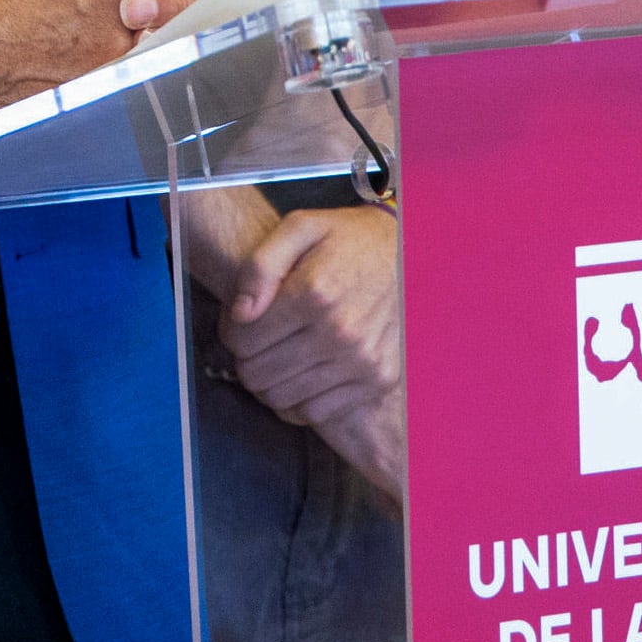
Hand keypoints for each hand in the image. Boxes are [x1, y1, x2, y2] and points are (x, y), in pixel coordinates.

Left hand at [220, 206, 403, 496]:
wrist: (410, 253)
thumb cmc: (348, 240)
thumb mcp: (300, 228)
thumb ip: (260, 265)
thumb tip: (241, 313)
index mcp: (315, 293)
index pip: (242, 340)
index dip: (231, 332)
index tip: (241, 321)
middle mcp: (340, 333)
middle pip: (257, 374)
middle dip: (245, 358)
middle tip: (256, 340)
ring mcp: (361, 361)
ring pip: (280, 398)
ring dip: (268, 380)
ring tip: (276, 355)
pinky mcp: (376, 380)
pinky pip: (315, 413)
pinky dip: (298, 400)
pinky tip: (299, 374)